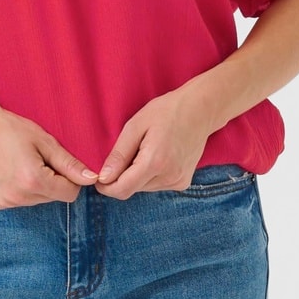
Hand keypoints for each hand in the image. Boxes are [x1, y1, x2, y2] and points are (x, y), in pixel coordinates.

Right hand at [0, 103, 98, 209]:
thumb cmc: (9, 128)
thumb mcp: (43, 140)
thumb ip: (69, 163)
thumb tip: (92, 179)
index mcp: (34, 180)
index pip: (70, 194)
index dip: (71, 178)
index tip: (60, 162)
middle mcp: (19, 197)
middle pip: (54, 197)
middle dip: (53, 180)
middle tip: (37, 157)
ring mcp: (5, 202)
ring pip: (38, 200)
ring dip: (38, 185)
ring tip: (22, 162)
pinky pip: (21, 201)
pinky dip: (22, 189)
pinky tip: (11, 170)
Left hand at [96, 85, 210, 199]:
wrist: (200, 109)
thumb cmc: (166, 111)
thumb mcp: (136, 125)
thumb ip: (119, 154)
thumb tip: (103, 178)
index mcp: (155, 162)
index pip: (122, 189)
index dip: (106, 187)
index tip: (98, 177)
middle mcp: (169, 177)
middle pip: (132, 188)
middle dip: (120, 177)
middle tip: (124, 151)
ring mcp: (178, 181)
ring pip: (143, 188)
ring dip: (135, 175)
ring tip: (143, 149)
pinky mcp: (183, 182)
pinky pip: (156, 185)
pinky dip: (149, 175)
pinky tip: (156, 155)